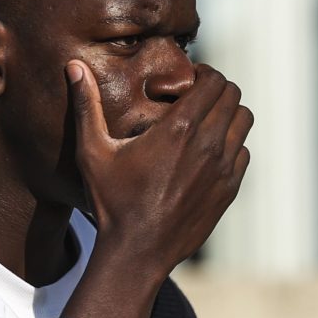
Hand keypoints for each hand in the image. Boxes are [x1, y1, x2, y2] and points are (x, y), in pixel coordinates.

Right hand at [66, 58, 251, 282]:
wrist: (138, 251)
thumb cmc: (112, 201)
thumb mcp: (93, 152)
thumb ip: (86, 105)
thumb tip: (73, 66)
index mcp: (179, 129)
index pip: (214, 82)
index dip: (205, 74)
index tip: (190, 79)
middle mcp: (208, 145)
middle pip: (233, 97)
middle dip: (218, 90)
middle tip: (198, 96)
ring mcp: (223, 169)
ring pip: (244, 123)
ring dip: (228, 115)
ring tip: (206, 120)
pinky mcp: (229, 190)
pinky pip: (243, 153)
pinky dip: (232, 145)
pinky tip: (209, 150)